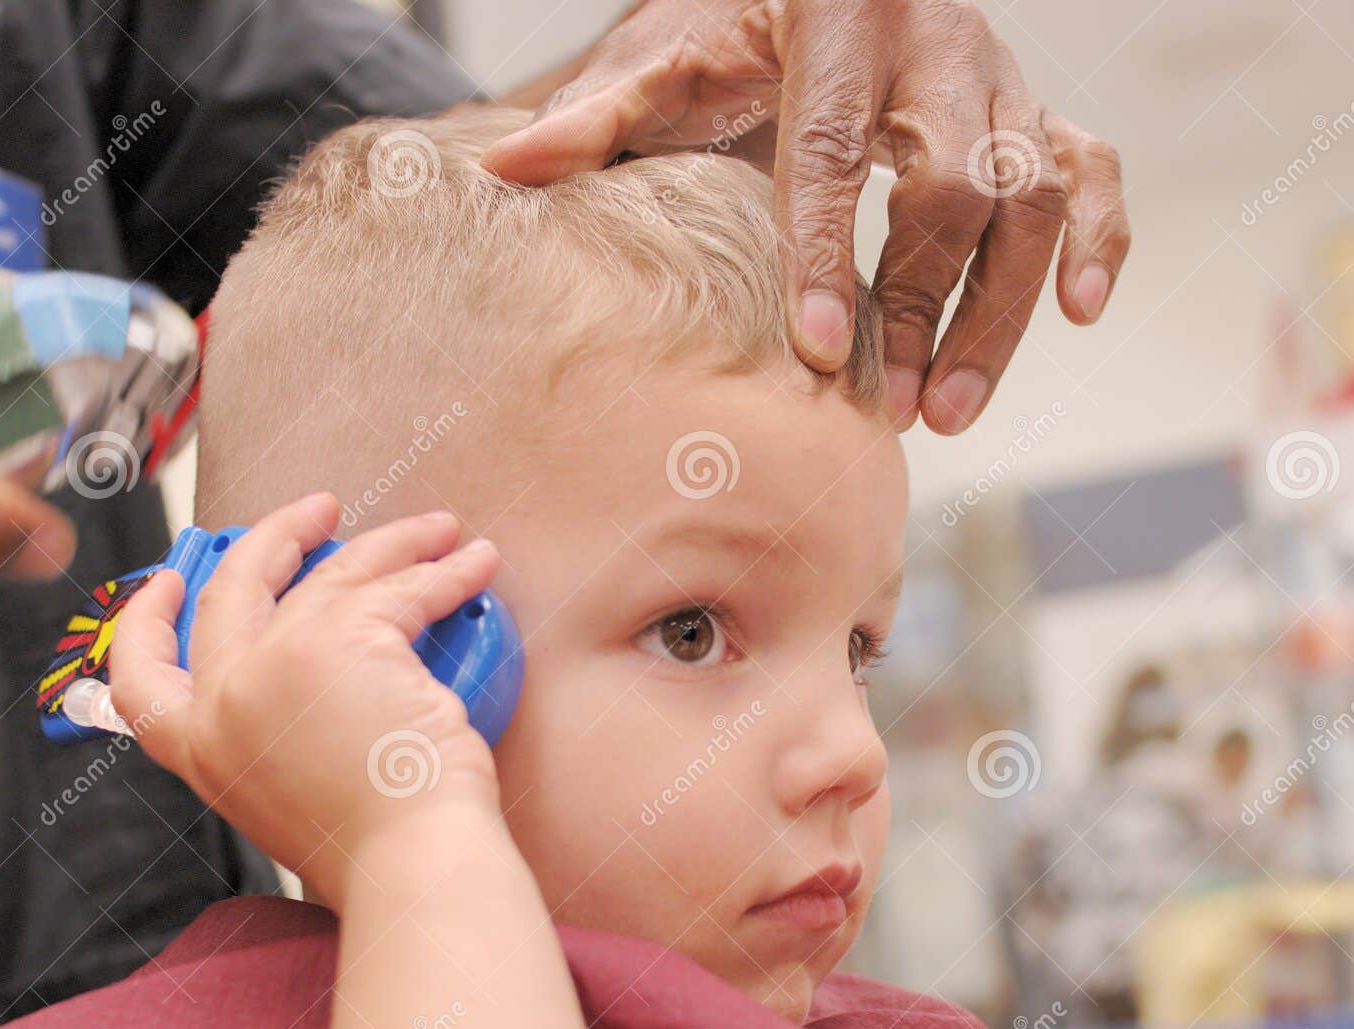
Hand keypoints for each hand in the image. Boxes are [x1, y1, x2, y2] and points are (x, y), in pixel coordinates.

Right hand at [109, 493, 504, 909]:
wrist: (412, 869)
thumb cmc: (375, 852)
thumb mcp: (289, 800)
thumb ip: (278, 745)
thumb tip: (320, 696)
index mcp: (202, 750)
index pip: (138, 676)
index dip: (146, 619)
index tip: (171, 580)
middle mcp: (223, 702)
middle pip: (233, 588)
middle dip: (275, 537)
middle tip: (319, 513)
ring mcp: (275, 665)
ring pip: (331, 572)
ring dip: (388, 540)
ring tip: (434, 529)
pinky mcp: (341, 640)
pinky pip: (401, 585)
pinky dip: (445, 569)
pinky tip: (473, 563)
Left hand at [482, 0, 1130, 434]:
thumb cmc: (739, 16)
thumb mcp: (667, 52)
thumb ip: (599, 113)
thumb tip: (507, 167)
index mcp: (840, 23)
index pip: (835, 152)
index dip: (830, 254)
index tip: (823, 351)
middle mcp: (938, 45)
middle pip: (956, 185)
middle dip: (925, 304)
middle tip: (886, 410)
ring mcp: (997, 78)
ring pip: (1036, 197)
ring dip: (1003, 310)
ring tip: (947, 408)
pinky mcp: (1029, 109)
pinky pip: (1092, 169)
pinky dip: (1101, 239)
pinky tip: (1082, 314)